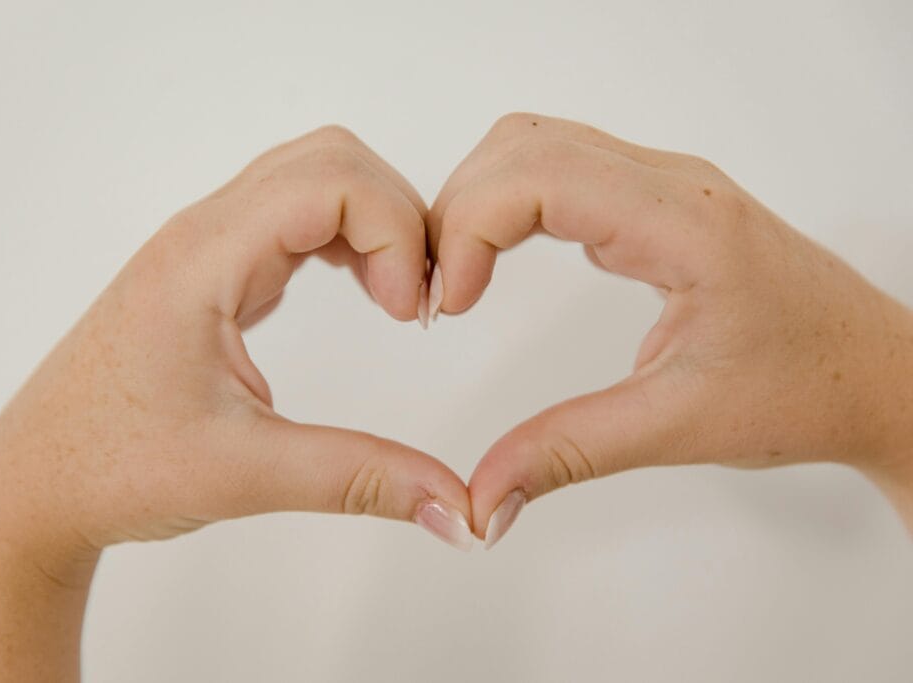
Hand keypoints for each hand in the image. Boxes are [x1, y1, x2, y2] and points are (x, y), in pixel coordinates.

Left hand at [0, 126, 472, 680]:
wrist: (35, 483)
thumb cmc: (111, 468)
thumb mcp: (246, 473)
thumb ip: (360, 480)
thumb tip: (459, 510)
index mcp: (204, 260)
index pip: (331, 182)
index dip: (397, 231)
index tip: (410, 313)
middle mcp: (203, 234)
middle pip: (331, 159)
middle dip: (398, 216)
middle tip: (417, 300)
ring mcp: (205, 246)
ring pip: (313, 178)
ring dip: (374, 221)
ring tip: (397, 297)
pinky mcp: (212, 270)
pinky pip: (293, 215)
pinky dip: (346, 237)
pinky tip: (361, 289)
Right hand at [427, 112, 912, 545]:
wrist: (876, 373)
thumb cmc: (807, 387)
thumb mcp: (678, 426)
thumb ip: (568, 454)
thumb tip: (481, 497)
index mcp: (684, 225)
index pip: (538, 176)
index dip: (468, 228)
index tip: (446, 303)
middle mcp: (673, 184)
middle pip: (521, 146)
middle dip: (457, 212)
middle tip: (436, 293)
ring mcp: (666, 185)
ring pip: (535, 145)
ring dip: (479, 202)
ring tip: (457, 277)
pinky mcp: (656, 202)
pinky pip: (560, 167)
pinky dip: (507, 205)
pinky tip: (496, 262)